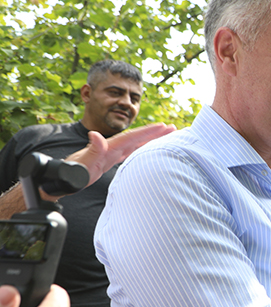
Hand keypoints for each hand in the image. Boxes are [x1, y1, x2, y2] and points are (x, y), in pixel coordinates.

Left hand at [59, 122, 175, 192]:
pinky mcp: (110, 160)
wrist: (62, 180)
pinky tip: (148, 151)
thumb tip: (96, 134)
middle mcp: (111, 147)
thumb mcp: (82, 163)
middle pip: (137, 138)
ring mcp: (111, 153)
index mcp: (108, 146)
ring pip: (135, 144)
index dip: (148, 132)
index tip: (163, 127)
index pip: (131, 137)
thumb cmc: (72, 173)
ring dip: (150, 140)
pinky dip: (141, 149)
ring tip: (166, 136)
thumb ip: (91, 150)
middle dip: (154, 133)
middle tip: (173, 128)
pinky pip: (130, 152)